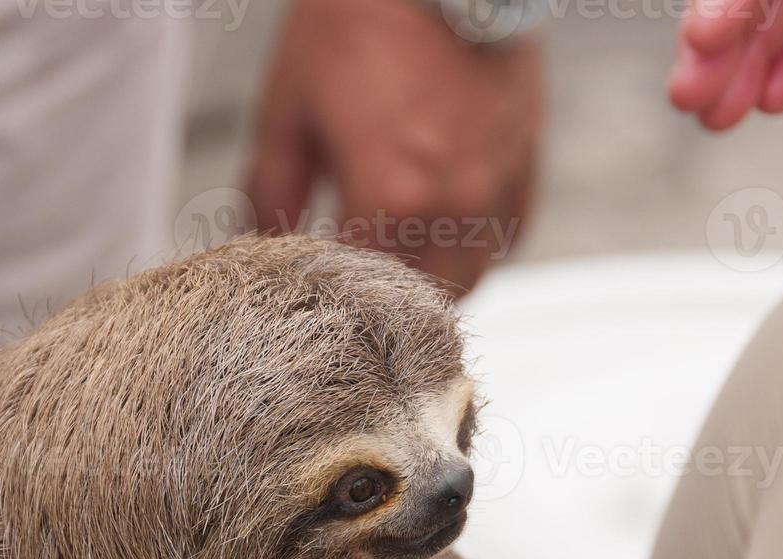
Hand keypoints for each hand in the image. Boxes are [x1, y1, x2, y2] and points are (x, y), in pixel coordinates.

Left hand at [248, 0, 540, 293]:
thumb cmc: (361, 21)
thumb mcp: (290, 106)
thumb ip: (270, 188)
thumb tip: (256, 238)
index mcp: (389, 198)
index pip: (355, 290)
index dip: (328, 295)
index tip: (309, 288)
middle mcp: (452, 205)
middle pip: (417, 303)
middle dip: (383, 305)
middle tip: (354, 293)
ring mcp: (496, 189)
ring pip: (469, 280)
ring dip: (432, 286)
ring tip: (398, 273)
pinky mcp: (526, 165)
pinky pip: (506, 239)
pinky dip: (475, 249)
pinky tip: (444, 235)